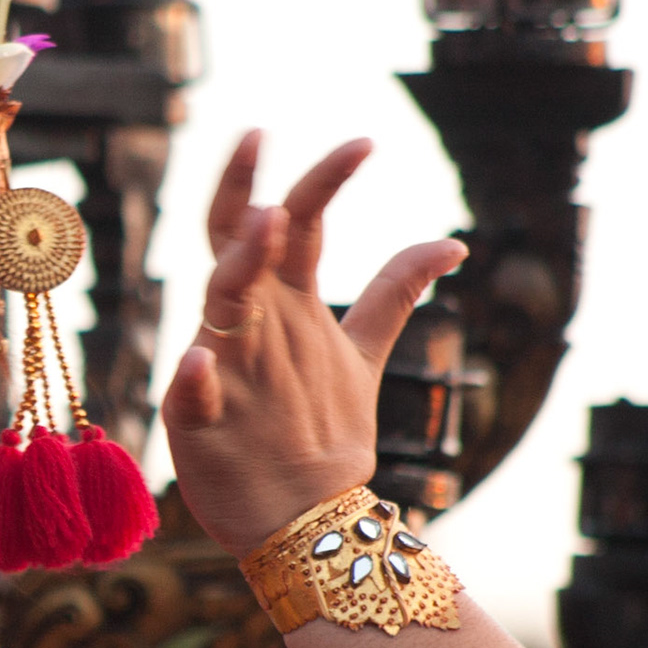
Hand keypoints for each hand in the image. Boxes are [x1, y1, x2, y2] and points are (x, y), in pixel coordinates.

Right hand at [161, 132, 467, 558]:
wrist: (296, 514)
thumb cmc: (319, 430)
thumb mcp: (360, 353)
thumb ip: (393, 292)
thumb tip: (455, 244)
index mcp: (285, 303)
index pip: (295, 224)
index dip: (324, 181)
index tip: (366, 142)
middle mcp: (253, 323)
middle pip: (242, 241)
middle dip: (245, 185)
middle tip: (256, 132)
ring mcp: (223, 366)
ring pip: (223, 300)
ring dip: (238, 263)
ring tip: (263, 224)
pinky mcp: (198, 419)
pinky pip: (193, 392)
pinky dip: (196, 377)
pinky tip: (201, 364)